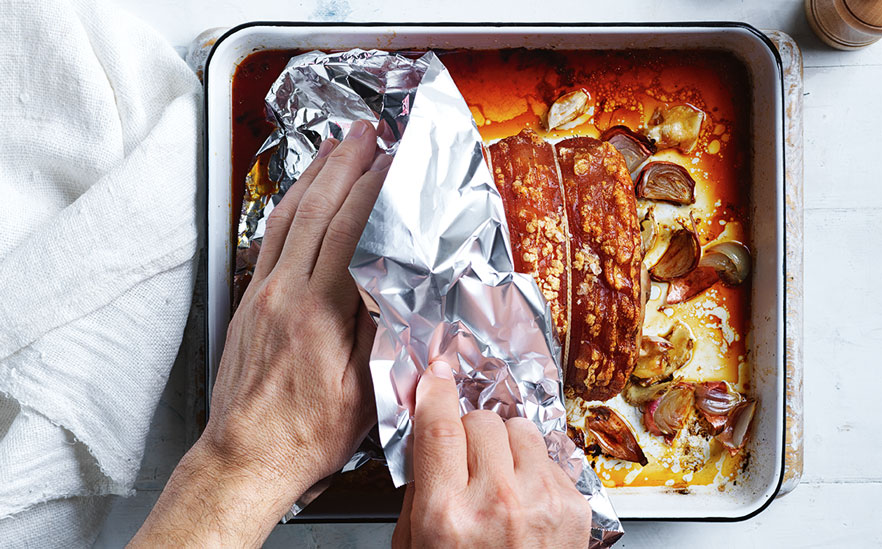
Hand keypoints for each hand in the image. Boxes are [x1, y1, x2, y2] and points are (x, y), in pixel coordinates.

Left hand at [130, 119, 389, 547]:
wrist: (246, 456)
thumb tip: (396, 281)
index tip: (392, 162)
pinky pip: (268, 238)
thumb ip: (380, 333)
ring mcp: (262, 295)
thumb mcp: (366, 394)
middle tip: (365, 131)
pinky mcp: (250, 303)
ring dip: (314, 175)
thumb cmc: (307, 435)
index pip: (347, 233)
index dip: (372, 191)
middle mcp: (284, 294)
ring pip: (287, 217)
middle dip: (343, 164)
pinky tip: (299, 194)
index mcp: (317, 314)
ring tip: (334, 146)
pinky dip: (288, 206)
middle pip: (315, 211)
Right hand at [392, 361, 590, 548]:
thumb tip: (431, 440)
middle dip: (469, 430)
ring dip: (506, 444)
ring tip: (499, 478)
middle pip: (482, 420)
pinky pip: (550, 456)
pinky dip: (534, 468)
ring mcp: (542, 504)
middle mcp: (498, 504)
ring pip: (521, 429)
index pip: (440, 426)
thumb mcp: (414, 548)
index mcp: (447, 516)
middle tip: (466, 457)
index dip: (435, 392)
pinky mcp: (574, 509)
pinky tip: (524, 498)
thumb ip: (421, 492)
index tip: (436, 377)